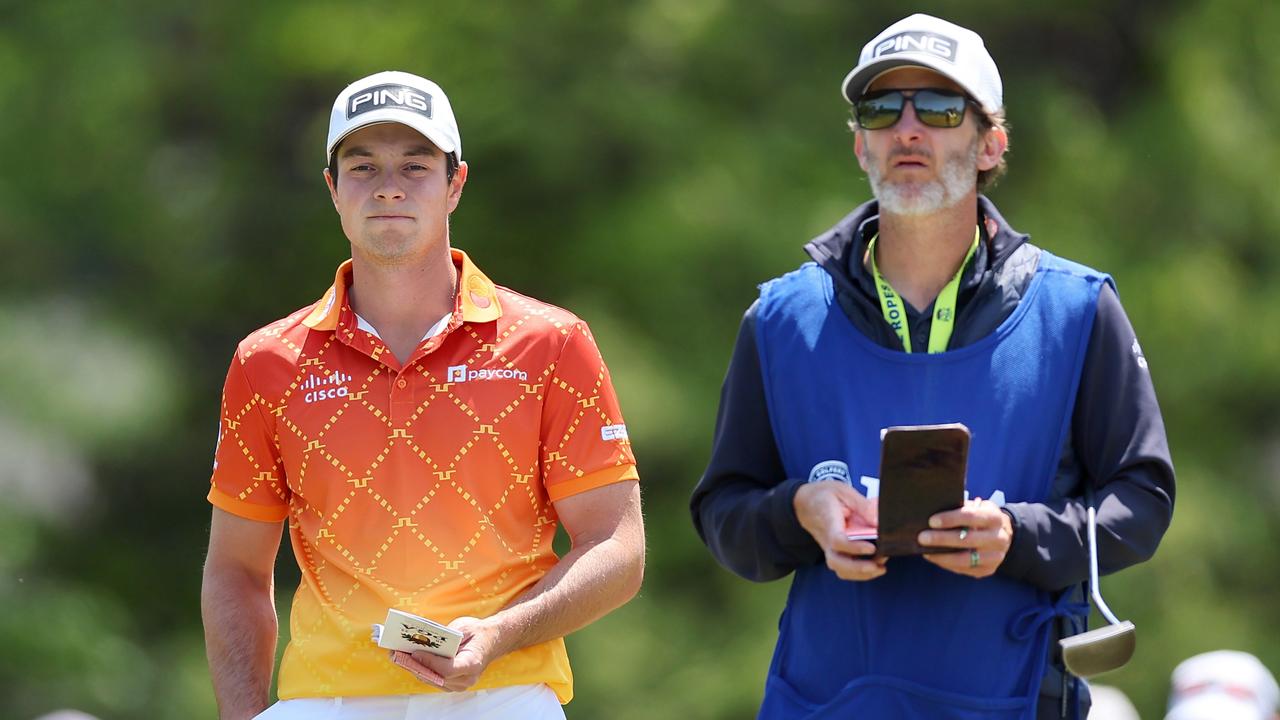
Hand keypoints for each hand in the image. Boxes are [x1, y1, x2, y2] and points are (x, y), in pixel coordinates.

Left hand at [390, 616, 504, 691]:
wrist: (491, 641)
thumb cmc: (478, 634)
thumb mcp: (463, 628)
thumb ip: (446, 637)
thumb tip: (424, 640)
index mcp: (473, 663)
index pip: (447, 669)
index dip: (429, 662)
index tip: (415, 652)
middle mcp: (467, 678)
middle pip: (436, 677)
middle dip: (415, 665)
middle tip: (398, 654)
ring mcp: (461, 684)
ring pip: (432, 680)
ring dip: (415, 669)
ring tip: (400, 657)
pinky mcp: (454, 685)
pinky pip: (434, 680)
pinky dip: (422, 671)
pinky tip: (410, 661)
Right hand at [794, 480, 885, 581]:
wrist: (803, 502)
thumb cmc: (824, 496)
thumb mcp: (843, 491)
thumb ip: (862, 505)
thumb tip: (878, 521)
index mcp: (829, 522)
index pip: (837, 541)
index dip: (854, 548)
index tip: (872, 548)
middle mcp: (826, 539)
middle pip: (836, 562)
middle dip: (858, 568)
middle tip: (879, 565)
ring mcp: (829, 547)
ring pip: (840, 569)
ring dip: (860, 574)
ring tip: (880, 568)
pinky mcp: (834, 551)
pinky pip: (843, 568)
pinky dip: (858, 573)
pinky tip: (874, 567)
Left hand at [917, 498, 1012, 577]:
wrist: (1002, 535)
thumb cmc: (980, 517)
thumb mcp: (976, 507)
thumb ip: (959, 508)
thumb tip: (932, 510)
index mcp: (995, 518)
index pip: (970, 516)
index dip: (950, 519)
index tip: (931, 521)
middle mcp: (999, 538)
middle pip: (967, 539)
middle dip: (942, 539)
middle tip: (922, 537)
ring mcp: (995, 556)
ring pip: (965, 558)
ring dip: (942, 555)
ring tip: (925, 550)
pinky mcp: (988, 569)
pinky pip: (964, 569)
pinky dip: (946, 563)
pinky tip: (934, 557)